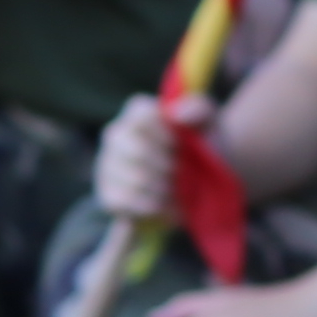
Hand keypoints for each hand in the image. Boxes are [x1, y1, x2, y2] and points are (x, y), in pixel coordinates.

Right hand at [93, 92, 194, 227]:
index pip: (141, 116)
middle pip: (138, 150)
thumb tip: (178, 114)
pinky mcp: (108, 195)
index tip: (181, 146)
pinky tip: (168, 205)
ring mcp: (108, 166)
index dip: (165, 134)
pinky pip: (125, 201)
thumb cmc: (202, 146)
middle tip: (183, 172)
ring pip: (134, 179)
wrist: (201, 184)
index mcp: (138, 114)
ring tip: (179, 190)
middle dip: (168, 165)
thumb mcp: (209, 124)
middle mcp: (116, 136)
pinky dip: (153, 206)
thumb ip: (199, 110)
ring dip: (165, 188)